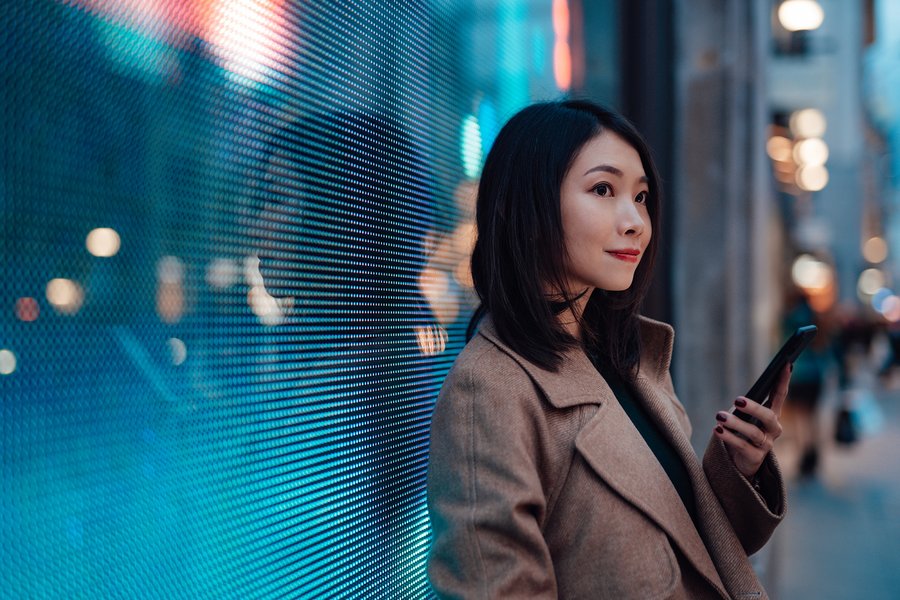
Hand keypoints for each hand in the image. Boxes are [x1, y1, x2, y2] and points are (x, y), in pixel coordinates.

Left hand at [713, 364, 790, 478]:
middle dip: (754, 407)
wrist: (741, 462)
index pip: (780, 395)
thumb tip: (741, 398)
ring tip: (719, 416)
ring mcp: (766, 444)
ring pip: (754, 433)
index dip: (783, 381)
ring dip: (735, 423)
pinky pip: (742, 446)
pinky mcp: (756, 457)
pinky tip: (717, 429)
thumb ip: (748, 406)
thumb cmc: (743, 433)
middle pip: (768, 416)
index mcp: (772, 416)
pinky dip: (729, 437)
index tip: (786, 364)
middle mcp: (773, 429)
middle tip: (737, 400)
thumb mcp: (746, 417)